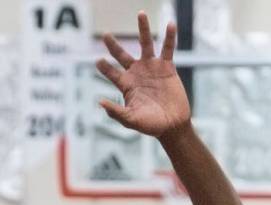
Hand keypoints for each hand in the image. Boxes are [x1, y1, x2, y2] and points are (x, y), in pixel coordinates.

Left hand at [96, 12, 189, 137]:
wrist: (172, 125)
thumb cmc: (151, 125)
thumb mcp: (131, 120)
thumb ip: (116, 112)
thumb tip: (100, 102)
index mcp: (126, 85)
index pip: (111, 73)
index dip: (104, 67)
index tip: (98, 61)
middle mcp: (137, 73)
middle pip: (122, 55)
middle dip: (113, 45)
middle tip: (105, 35)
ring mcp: (152, 68)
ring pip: (146, 44)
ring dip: (143, 29)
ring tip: (141, 14)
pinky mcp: (167, 67)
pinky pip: (168, 48)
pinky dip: (170, 37)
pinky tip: (170, 24)